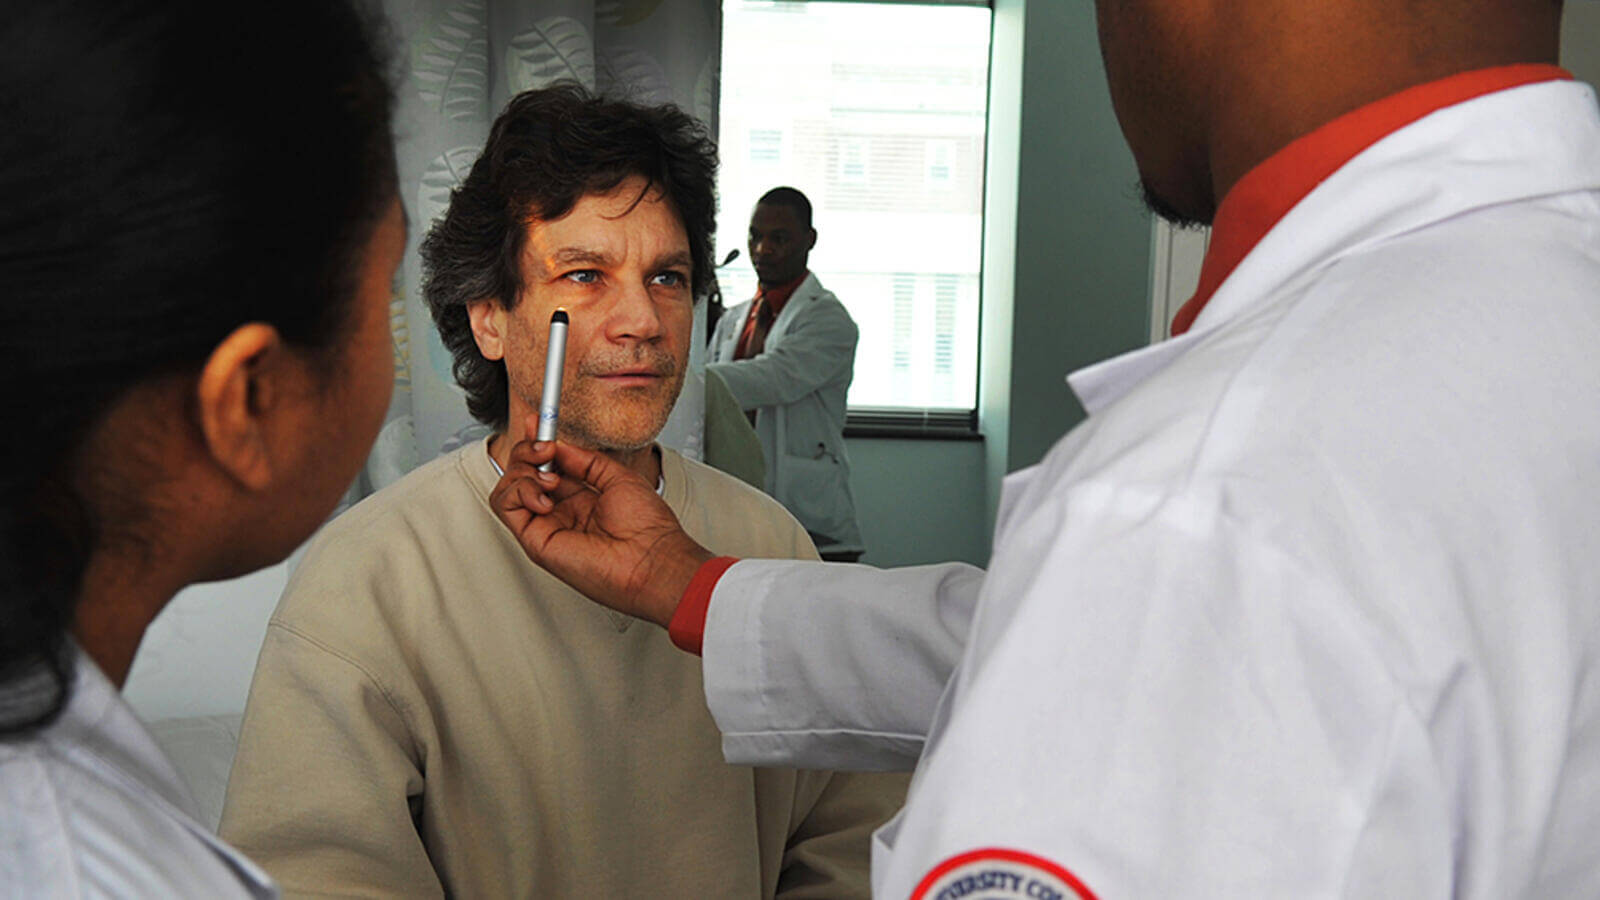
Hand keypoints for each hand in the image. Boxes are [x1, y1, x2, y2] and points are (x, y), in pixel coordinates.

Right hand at [489, 431, 713, 627]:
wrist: (652, 558)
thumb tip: (558, 445)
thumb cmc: (647, 527)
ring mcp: (546, 526)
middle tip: (545, 446)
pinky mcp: (535, 541)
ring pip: (508, 488)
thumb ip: (584, 460)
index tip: (537, 421)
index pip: (546, 466)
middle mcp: (560, 512)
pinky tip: (545, 496)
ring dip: (522, 470)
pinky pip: (505, 506)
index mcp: (580, 498)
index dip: (538, 443)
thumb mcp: (616, 476)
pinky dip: (518, 491)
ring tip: (550, 476)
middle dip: (528, 451)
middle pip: (523, 473)